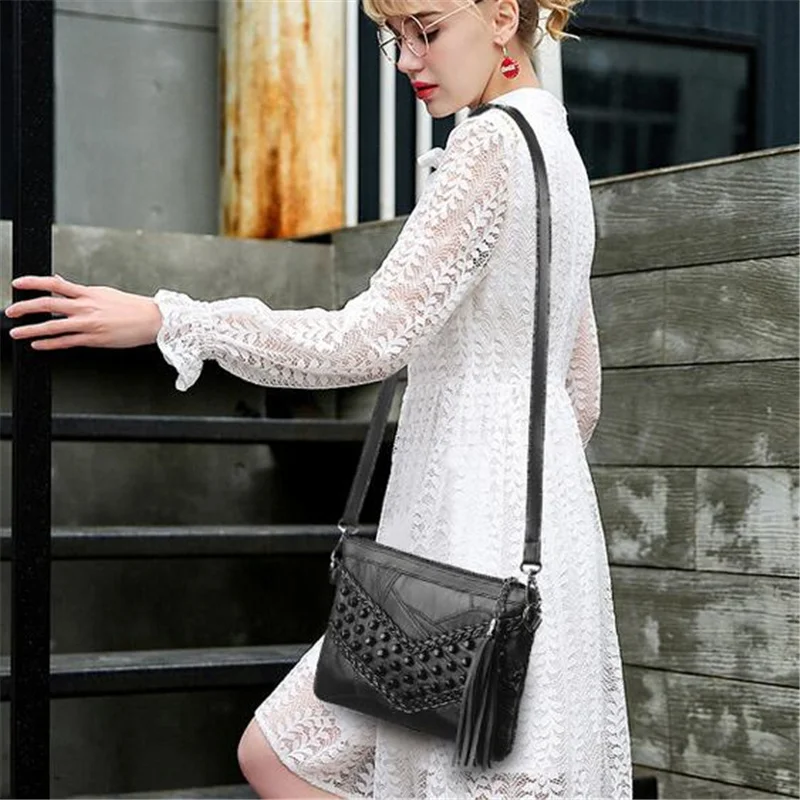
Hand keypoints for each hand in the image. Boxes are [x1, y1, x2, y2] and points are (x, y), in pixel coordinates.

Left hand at [4, 274, 162, 349]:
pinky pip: (66, 342)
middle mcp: (85, 307)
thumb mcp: (104, 293)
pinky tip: (38, 345)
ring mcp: (88, 324)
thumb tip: (63, 283)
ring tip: (17, 332)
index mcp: (88, 293)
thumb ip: (81, 291)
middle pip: (47, 304)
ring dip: (31, 329)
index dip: (33, 282)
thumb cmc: (133, 307)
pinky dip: (49, 343)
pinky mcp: (94, 339)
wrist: (152, 320)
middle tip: (11, 311)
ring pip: (52, 326)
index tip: (18, 283)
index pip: (54, 284)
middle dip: (25, 308)